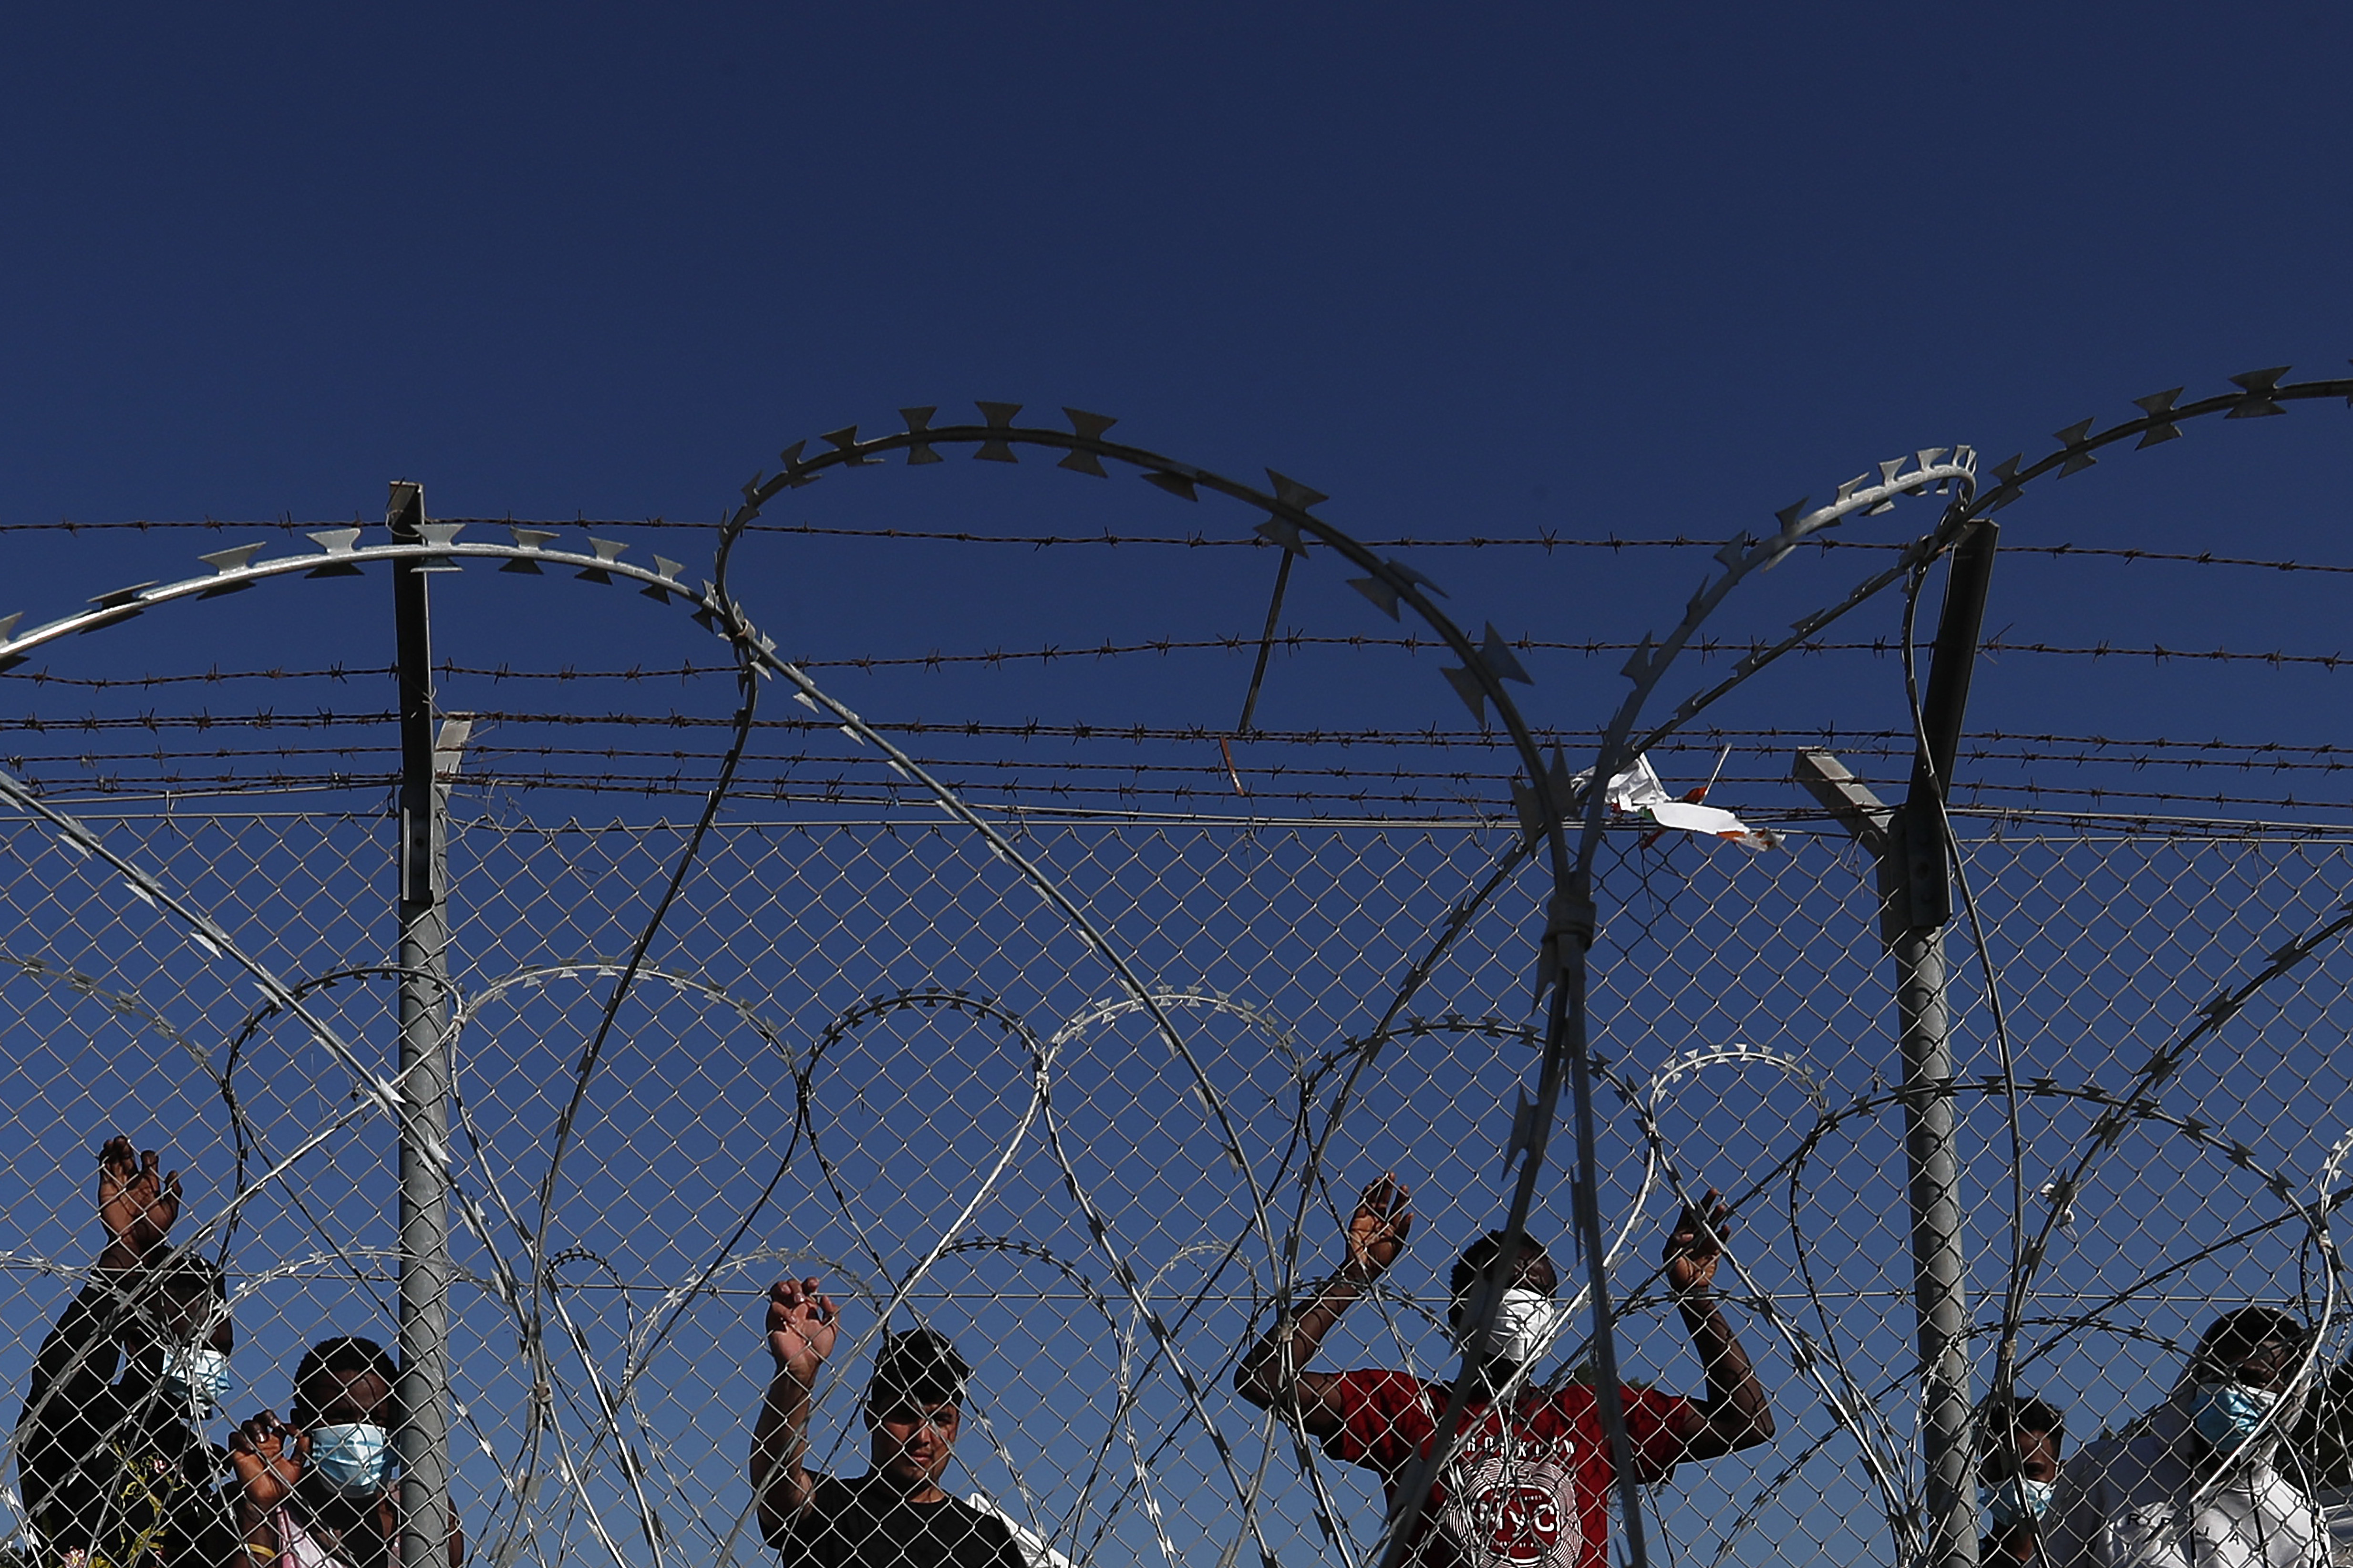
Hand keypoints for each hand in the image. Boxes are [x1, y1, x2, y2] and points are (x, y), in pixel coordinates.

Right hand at [96, 1136, 179, 1267]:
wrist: (135, 1244)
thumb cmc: (155, 1230)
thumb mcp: (170, 1210)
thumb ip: (174, 1192)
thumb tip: (174, 1173)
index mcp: (150, 1184)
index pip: (149, 1163)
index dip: (149, 1157)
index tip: (148, 1160)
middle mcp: (134, 1183)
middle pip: (130, 1159)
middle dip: (127, 1149)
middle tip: (124, 1140)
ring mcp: (120, 1186)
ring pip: (115, 1163)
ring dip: (114, 1151)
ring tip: (114, 1140)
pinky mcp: (107, 1192)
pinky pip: (104, 1174)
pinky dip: (103, 1162)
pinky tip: (104, 1151)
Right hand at [228, 1411, 305, 1516]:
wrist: (268, 1500)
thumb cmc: (282, 1485)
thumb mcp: (297, 1465)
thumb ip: (303, 1450)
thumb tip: (306, 1436)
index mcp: (277, 1442)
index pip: (279, 1423)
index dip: (286, 1423)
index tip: (293, 1430)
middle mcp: (263, 1441)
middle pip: (262, 1418)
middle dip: (268, 1417)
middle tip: (275, 1425)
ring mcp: (250, 1446)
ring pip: (248, 1425)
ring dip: (255, 1427)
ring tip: (262, 1439)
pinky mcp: (238, 1453)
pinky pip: (235, 1438)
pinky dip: (241, 1439)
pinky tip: (250, 1447)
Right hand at [765, 1278, 837, 1372]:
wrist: (805, 1366)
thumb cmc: (818, 1350)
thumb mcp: (832, 1329)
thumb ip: (832, 1313)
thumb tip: (825, 1297)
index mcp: (809, 1306)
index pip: (806, 1286)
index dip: (809, 1281)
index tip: (814, 1284)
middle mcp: (794, 1307)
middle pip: (790, 1284)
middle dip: (795, 1285)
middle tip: (802, 1297)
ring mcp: (783, 1313)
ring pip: (777, 1290)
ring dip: (783, 1288)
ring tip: (793, 1297)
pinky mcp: (773, 1322)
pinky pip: (774, 1308)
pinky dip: (783, 1310)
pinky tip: (792, 1321)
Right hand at [1343, 1174, 1411, 1281]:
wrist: (1363, 1268)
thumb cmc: (1382, 1260)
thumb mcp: (1397, 1244)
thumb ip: (1403, 1229)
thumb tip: (1411, 1214)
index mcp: (1392, 1227)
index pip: (1397, 1208)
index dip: (1400, 1197)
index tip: (1404, 1187)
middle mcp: (1380, 1221)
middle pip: (1385, 1200)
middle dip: (1389, 1188)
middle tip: (1392, 1175)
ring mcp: (1369, 1219)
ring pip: (1374, 1200)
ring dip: (1377, 1189)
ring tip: (1381, 1177)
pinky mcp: (1358, 1220)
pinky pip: (1362, 1205)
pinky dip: (1365, 1195)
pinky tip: (1369, 1186)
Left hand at [1664, 1190, 1731, 1295]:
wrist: (1687, 1287)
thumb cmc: (1674, 1270)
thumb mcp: (1669, 1254)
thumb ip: (1675, 1241)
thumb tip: (1689, 1234)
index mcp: (1681, 1233)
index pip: (1687, 1214)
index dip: (1692, 1205)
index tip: (1697, 1197)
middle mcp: (1694, 1234)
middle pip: (1702, 1215)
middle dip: (1707, 1203)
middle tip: (1714, 1192)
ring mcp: (1705, 1242)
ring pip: (1713, 1225)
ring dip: (1717, 1216)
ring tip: (1722, 1207)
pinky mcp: (1715, 1251)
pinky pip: (1721, 1240)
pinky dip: (1724, 1233)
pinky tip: (1726, 1226)